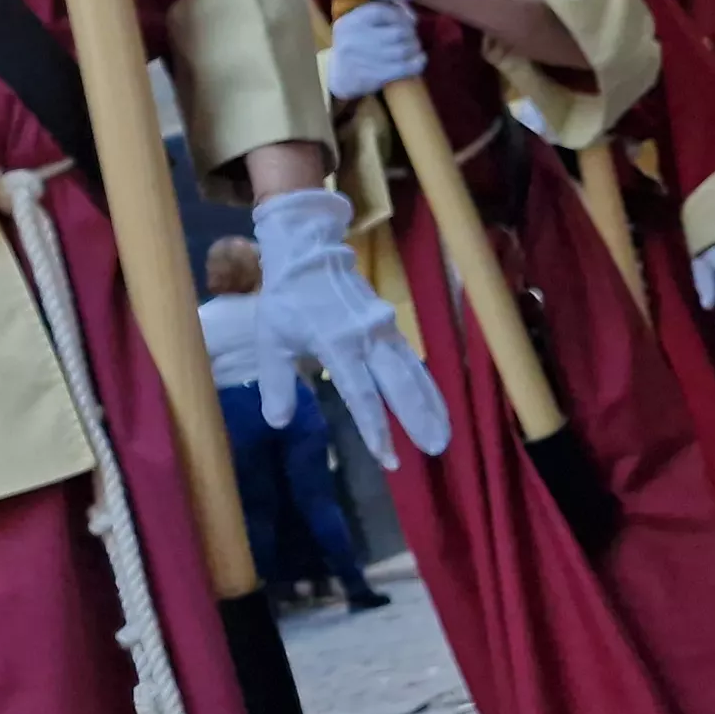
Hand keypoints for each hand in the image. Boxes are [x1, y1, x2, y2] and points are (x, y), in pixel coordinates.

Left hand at [248, 187, 450, 460]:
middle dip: (417, 418)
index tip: (385, 456)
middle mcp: (368, 339)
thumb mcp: (271, 341)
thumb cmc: (287, 303)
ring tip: (443, 437)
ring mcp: (384, 331)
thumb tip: (278, 422)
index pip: (361, 393)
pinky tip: (436, 407)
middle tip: (434, 449)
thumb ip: (276, 383)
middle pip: (399, 384)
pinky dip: (426, 386)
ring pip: (413, 373)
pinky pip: (413, 361)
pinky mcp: (391, 327)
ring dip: (431, 405)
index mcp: (337, 344)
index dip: (374, 427)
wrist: (309, 257)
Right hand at [324, 0, 426, 101]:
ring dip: (414, 48)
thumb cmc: (354, 45)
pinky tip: (418, 59)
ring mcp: (365, 59)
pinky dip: (418, 62)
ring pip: (404, 50)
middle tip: (411, 37)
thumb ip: (383, 12)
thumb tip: (412, 16)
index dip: (401, 16)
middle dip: (411, 34)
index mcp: (350, 22)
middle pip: (398, 32)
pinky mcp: (375, 77)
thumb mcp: (358, 23)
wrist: (338, 77)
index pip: (383, 12)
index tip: (407, 22)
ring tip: (413, 48)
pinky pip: (406, 68)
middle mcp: (355, 39)